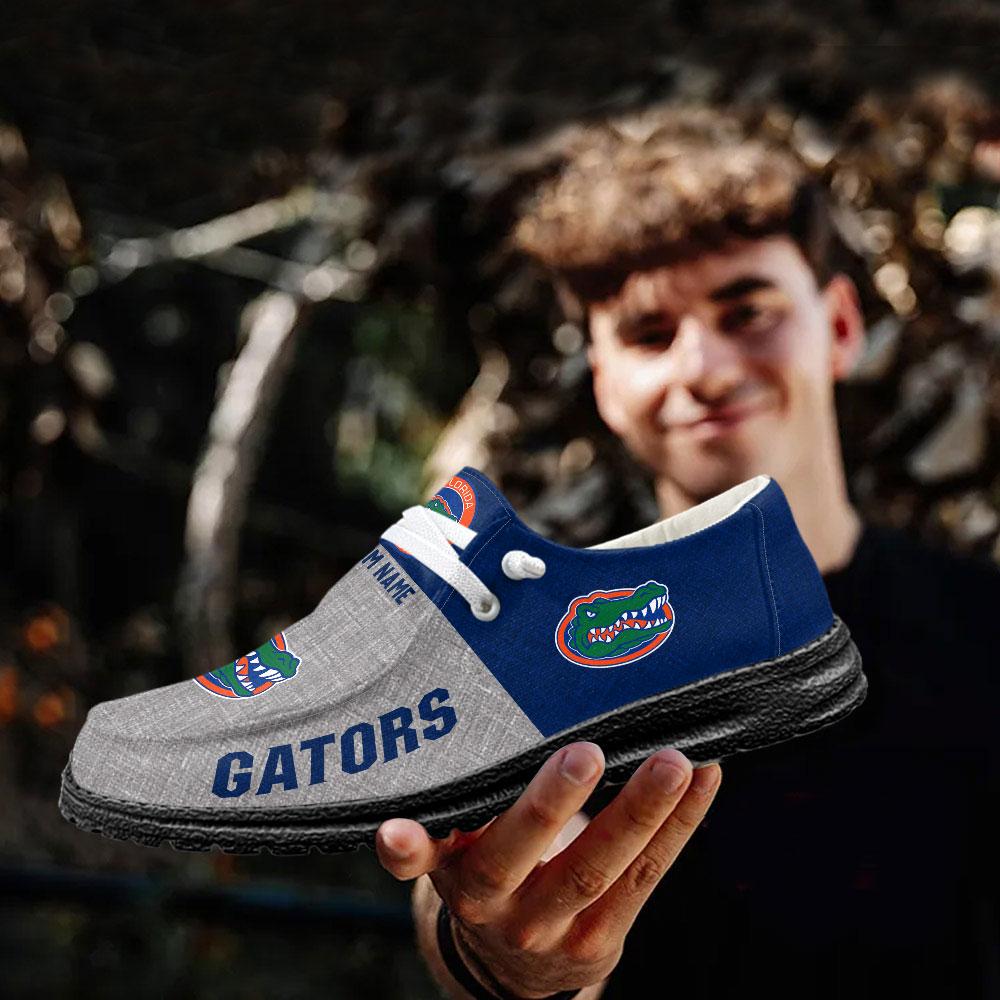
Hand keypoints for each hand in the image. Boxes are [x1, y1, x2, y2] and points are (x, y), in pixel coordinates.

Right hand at [375, 742, 722, 997]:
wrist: (511, 968)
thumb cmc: (488, 871)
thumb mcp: (457, 846)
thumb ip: (456, 806)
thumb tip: (468, 721)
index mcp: (454, 871)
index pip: (425, 857)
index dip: (409, 847)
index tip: (395, 830)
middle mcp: (495, 904)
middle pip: (521, 854)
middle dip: (552, 803)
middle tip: (585, 753)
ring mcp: (552, 926)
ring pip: (600, 868)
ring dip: (641, 811)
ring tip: (673, 761)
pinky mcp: (603, 938)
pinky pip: (647, 877)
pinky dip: (680, 824)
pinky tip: (704, 779)